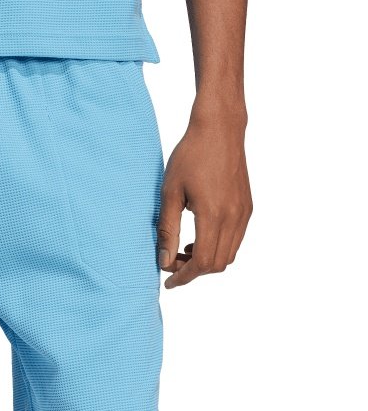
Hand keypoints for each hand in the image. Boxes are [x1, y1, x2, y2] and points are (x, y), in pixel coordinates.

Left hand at [158, 111, 251, 288]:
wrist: (220, 128)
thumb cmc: (190, 156)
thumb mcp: (170, 193)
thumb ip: (168, 230)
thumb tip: (164, 262)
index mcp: (213, 214)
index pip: (202, 263)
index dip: (184, 277)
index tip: (168, 281)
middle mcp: (234, 217)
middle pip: (216, 264)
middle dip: (193, 271)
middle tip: (172, 262)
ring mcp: (244, 213)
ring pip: (228, 256)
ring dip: (206, 262)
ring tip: (184, 250)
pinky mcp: (247, 207)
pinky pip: (235, 241)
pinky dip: (218, 248)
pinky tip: (200, 237)